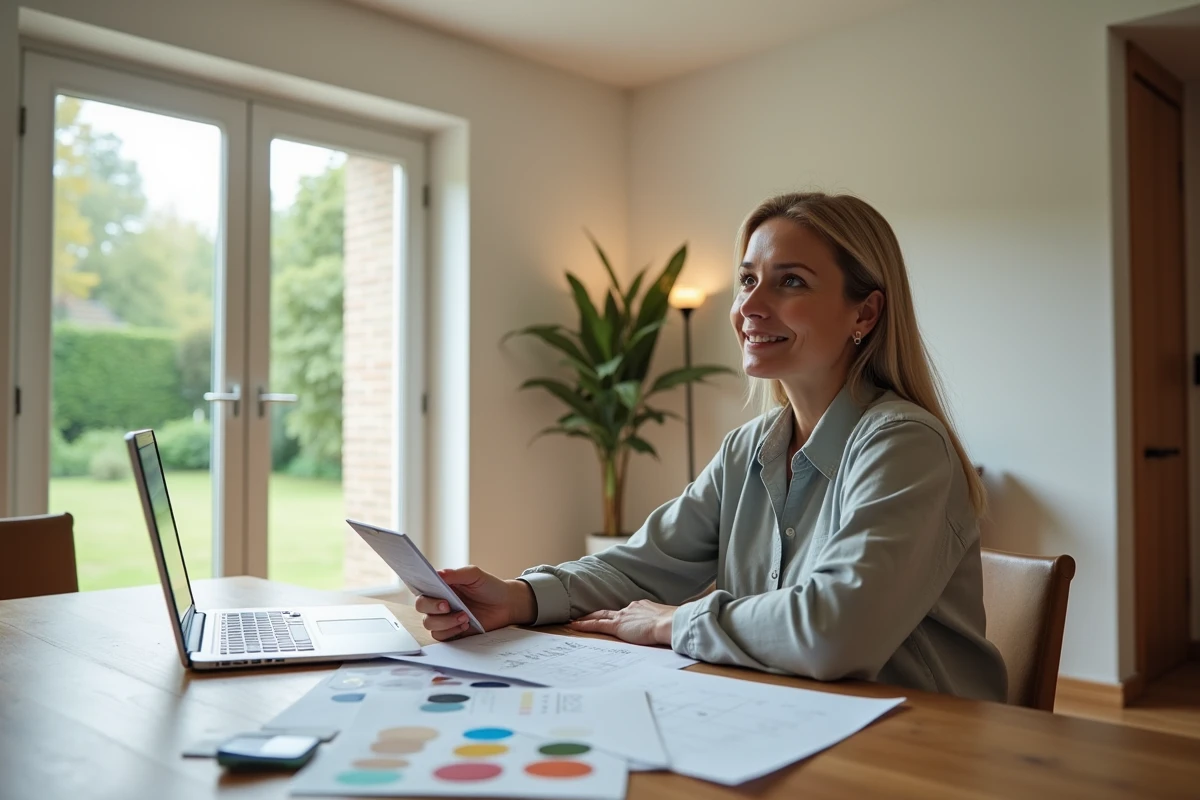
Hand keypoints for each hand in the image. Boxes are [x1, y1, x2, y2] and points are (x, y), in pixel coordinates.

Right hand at [414, 566, 536, 640]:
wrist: (506, 604)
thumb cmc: (489, 587)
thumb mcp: (475, 575)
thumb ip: (456, 574)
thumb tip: (438, 573)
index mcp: (441, 586)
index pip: (422, 588)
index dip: (422, 592)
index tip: (435, 593)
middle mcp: (439, 601)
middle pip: (421, 606)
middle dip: (432, 607)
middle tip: (448, 606)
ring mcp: (444, 617)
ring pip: (429, 624)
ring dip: (445, 622)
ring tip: (464, 616)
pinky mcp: (451, 631)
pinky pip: (440, 636)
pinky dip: (451, 631)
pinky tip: (465, 625)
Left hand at [568, 600, 676, 645]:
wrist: (669, 623)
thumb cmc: (672, 624)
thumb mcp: (665, 621)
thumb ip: (659, 623)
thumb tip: (664, 629)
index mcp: (642, 606)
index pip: (626, 611)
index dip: (618, 614)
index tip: (614, 617)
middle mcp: (630, 608)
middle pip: (609, 611)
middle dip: (597, 613)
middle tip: (585, 615)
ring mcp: (623, 616)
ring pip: (600, 616)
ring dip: (587, 618)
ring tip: (575, 621)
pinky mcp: (617, 626)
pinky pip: (597, 624)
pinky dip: (585, 624)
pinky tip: (574, 625)